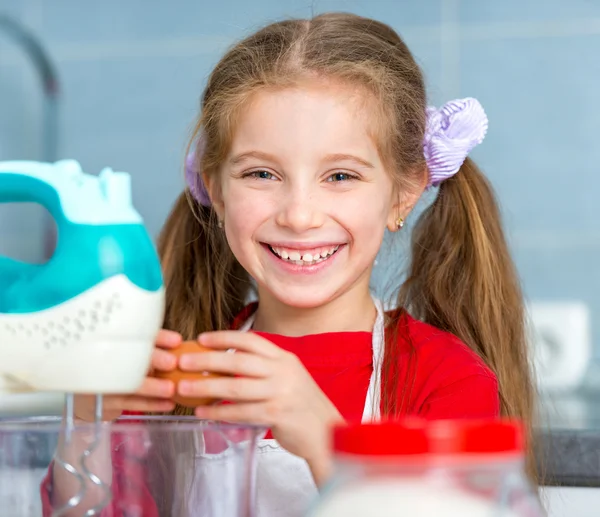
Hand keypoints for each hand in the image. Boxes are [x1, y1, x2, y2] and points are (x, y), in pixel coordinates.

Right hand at [73, 330, 180, 421]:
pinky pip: (131, 404)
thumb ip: (153, 348)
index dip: (159, 337)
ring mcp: (104, 383)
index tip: (177, 341)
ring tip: (172, 389)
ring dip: (154, 387)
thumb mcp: (134, 355)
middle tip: (173, 362)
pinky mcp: (105, 403)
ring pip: (130, 384)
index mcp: (115, 344)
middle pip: (130, 356)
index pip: (138, 335)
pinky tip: (169, 404)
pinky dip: (152, 404)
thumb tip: (182, 346)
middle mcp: (106, 360)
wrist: (88, 396)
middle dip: (154, 358)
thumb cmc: (120, 370)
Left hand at [177, 331, 344, 484]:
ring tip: (184, 389)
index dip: (224, 338)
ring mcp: (281, 392)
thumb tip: (226, 364)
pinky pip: (241, 412)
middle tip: (183, 362)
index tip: (201, 339)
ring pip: (236, 387)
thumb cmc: (302, 405)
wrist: (327, 432)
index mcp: (284, 358)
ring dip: (206, 387)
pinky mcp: (277, 414)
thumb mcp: (288, 377)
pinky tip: (203, 412)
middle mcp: (283, 371)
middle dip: (207, 361)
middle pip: (238, 361)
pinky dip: (219, 412)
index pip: (251, 340)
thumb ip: (264, 369)